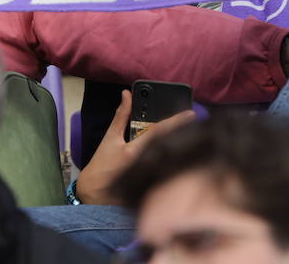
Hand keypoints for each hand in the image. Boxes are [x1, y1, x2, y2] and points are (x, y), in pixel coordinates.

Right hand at [75, 89, 195, 204]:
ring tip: (186, 133)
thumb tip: (126, 95)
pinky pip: (166, 168)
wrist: (96, 193)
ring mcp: (152, 175)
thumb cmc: (101, 165)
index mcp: (136, 151)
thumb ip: (120, 116)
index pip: (160, 132)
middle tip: (191, 121)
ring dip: (178, 144)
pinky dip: (172, 157)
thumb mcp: (110, 137)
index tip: (191, 114)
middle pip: (170, 144)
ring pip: (170, 157)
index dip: (177, 121)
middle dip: (181, 132)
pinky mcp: (154, 184)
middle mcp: (147, 163)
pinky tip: (176, 151)